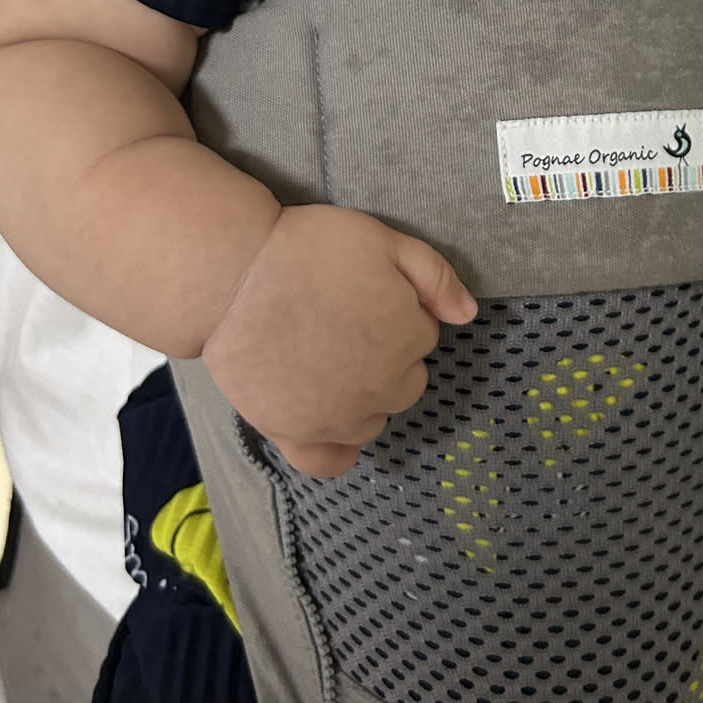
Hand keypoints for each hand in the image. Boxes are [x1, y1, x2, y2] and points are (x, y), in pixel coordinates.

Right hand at [201, 203, 475, 477]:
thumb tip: (468, 315)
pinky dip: (337, 450)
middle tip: (345, 320)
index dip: (399, 309)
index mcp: (409, 339)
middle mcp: (382, 388)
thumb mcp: (384, 240)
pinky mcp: (294, 435)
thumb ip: (435, 276)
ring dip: (365, 395)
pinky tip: (331, 426)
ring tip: (328, 358)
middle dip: (388, 354)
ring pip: (374, 418)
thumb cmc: (309, 249)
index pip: (424, 333)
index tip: (367, 291)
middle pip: (405, 380)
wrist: (233, 276)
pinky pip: (329, 462)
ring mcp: (338, 418)